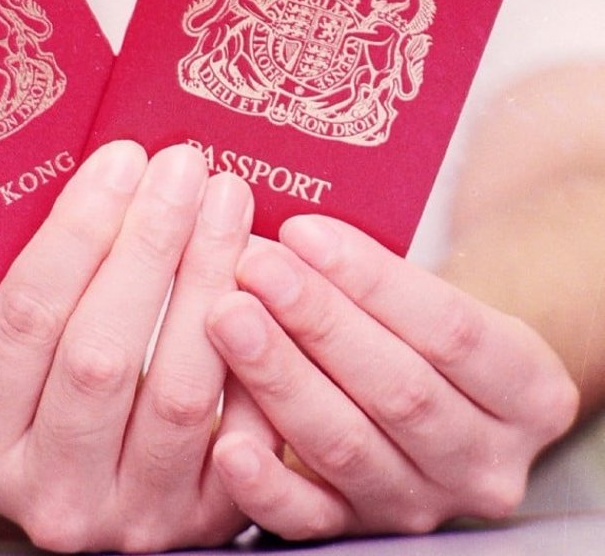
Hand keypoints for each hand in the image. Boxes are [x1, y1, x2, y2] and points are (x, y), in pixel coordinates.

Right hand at [0, 141, 256, 551]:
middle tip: (184, 167)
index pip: (26, 318)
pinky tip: (267, 278)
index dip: (77, 230)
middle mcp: (48, 497)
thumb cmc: (53, 379)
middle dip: (149, 245)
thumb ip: (57, 274)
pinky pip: (244, 431)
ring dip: (210, 280)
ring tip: (229, 203)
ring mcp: (129, 520)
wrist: (91, 481)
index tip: (122, 159)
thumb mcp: (23, 341)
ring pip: (179, 392)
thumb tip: (122, 166)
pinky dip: (260, 348)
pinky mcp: (203, 525)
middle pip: (99, 356)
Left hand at [207, 215, 578, 541]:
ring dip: (280, 377)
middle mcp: (487, 461)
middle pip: (400, 389)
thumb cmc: (418, 323)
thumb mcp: (432, 294)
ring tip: (226, 315)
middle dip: (318, 321)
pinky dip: (266, 484)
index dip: (372, 279)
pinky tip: (228, 444)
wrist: (430, 392)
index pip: (451, 330)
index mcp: (529, 390)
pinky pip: (310, 520)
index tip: (303, 231)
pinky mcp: (363, 532)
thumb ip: (374, 271)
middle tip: (254, 267)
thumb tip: (288, 231)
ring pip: (350, 445)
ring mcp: (425, 505)